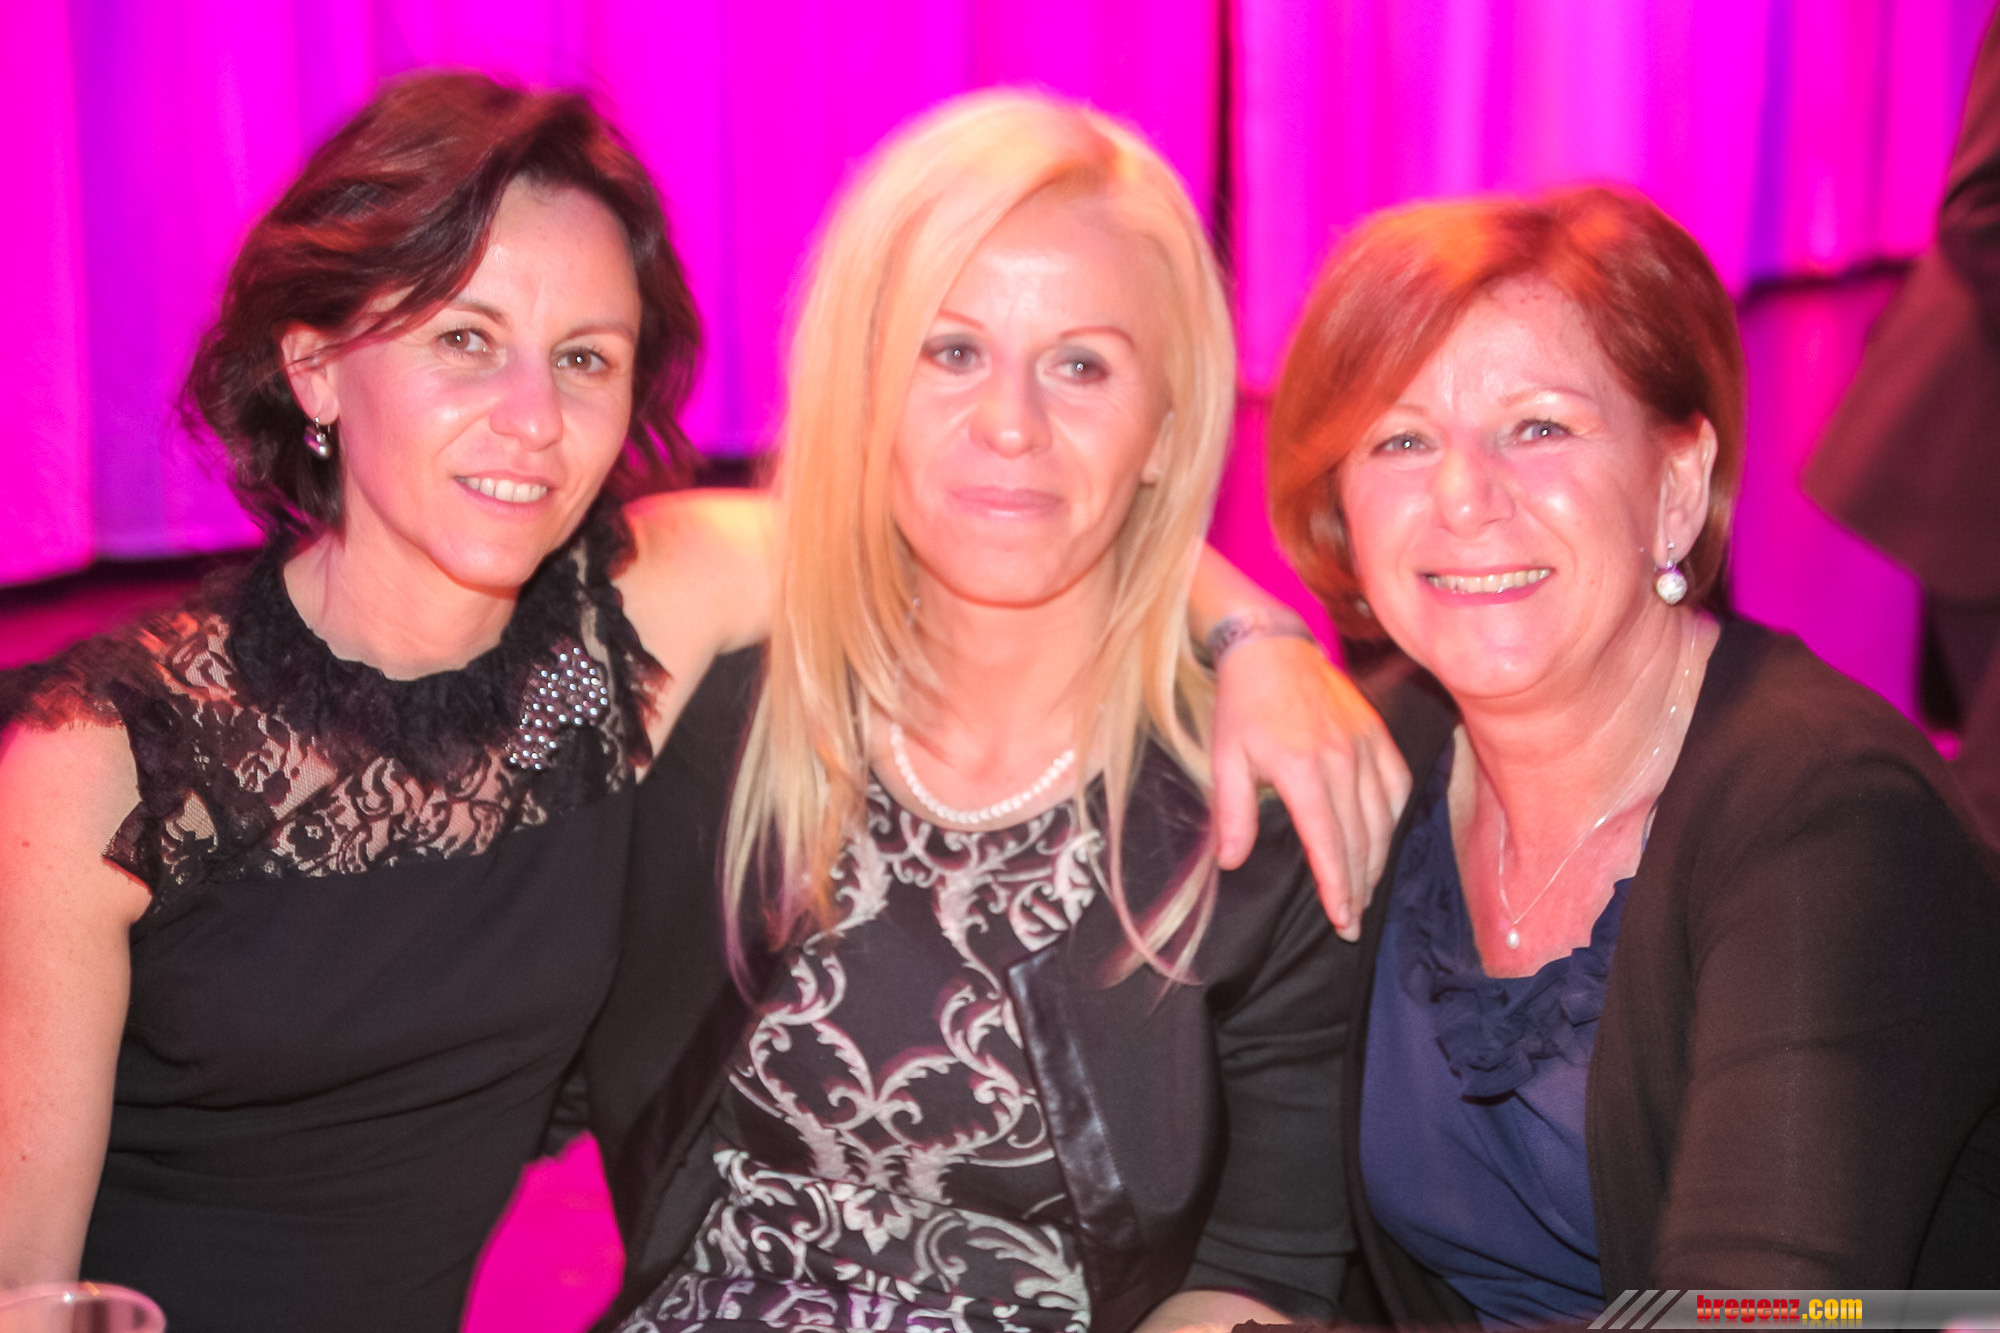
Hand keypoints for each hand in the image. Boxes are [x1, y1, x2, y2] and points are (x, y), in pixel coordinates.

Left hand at [1210, 635, 1410, 939]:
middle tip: (1352, 924)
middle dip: (1358, 887)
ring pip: (1383, 819)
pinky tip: (1384, 842)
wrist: (1271, 647)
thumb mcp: (1225, 758)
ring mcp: (1364, 746)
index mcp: (1301, 769)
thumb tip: (1232, 863)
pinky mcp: (1377, 734)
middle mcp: (1340, 760)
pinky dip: (1394, 820)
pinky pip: (1397, 786)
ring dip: (1377, 861)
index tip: (1342, 920)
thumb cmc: (1243, 705)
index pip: (1328, 843)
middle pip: (1359, 839)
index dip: (1337, 887)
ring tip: (1366, 893)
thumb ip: (1232, 813)